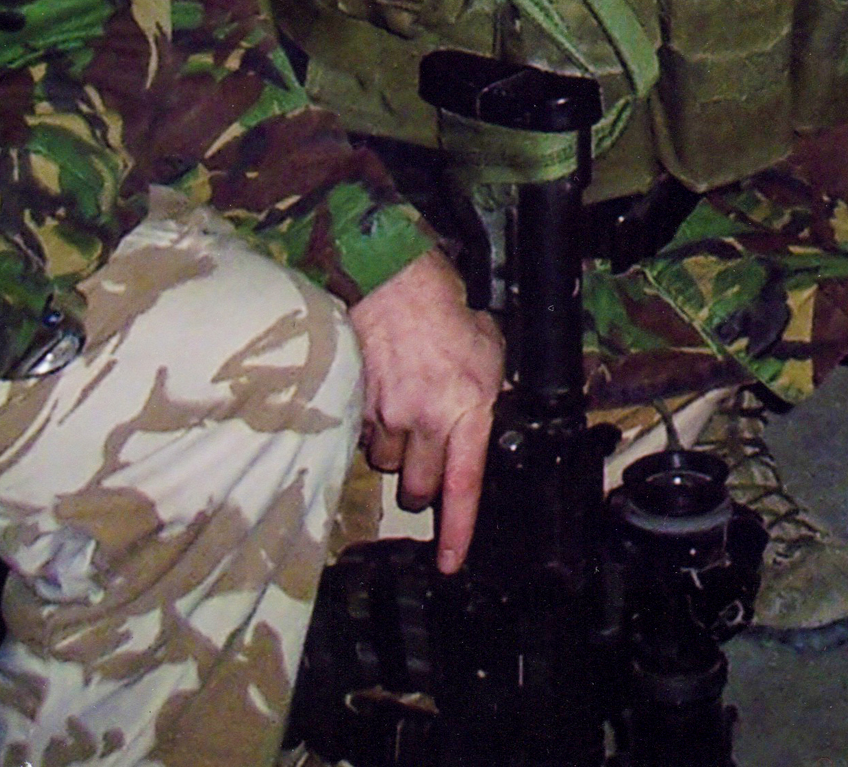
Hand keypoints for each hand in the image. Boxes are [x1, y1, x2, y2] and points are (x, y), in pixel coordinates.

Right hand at [348, 249, 503, 571]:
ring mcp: (388, 416)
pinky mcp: (357, 405)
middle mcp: (427, 421)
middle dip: (421, 485)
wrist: (398, 285)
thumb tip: (482, 415)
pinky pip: (363, 436)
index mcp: (467, 411)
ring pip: (387, 463)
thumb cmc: (450, 315)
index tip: (449, 563)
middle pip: (417, 487)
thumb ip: (486, 394)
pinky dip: (372, 427)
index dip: (456, 531)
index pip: (462, 486)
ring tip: (405, 412)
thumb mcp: (490, 353)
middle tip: (426, 458)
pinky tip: (382, 397)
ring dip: (396, 451)